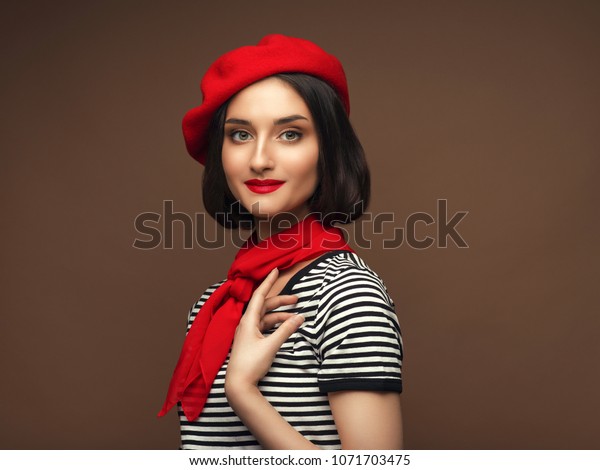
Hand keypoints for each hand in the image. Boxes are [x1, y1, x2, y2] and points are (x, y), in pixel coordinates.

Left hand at [225, 268, 303, 393]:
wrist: (239, 385)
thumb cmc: (251, 364)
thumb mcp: (271, 345)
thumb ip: (286, 330)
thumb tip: (300, 317)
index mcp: (248, 321)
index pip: (260, 296)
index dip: (268, 282)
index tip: (275, 270)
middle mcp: (247, 324)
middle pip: (265, 306)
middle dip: (281, 302)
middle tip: (297, 299)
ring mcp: (248, 333)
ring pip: (266, 318)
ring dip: (280, 316)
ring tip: (296, 318)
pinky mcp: (251, 342)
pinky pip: (265, 327)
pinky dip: (276, 325)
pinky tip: (286, 327)